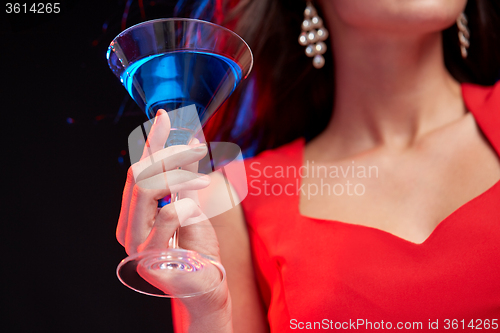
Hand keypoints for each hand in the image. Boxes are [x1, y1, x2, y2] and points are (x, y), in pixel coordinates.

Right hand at [116, 109, 224, 297]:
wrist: (207, 287)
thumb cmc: (198, 250)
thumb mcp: (191, 207)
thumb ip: (183, 181)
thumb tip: (187, 145)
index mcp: (136, 214)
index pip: (138, 171)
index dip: (152, 142)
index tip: (165, 117)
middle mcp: (129, 226)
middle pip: (138, 175)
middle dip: (169, 154)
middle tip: (197, 148)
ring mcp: (136, 242)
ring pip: (146, 188)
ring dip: (178, 174)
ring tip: (203, 179)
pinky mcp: (150, 256)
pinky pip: (167, 216)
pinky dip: (186, 204)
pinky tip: (196, 209)